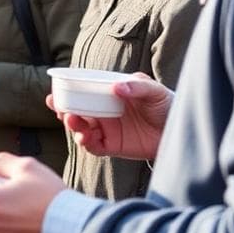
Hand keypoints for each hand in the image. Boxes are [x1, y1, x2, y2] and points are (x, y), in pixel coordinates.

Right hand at [51, 72, 170, 160]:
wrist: (178, 130)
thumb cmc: (167, 105)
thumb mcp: (154, 91)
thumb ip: (137, 86)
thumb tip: (117, 87)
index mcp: (109, 93)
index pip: (83, 91)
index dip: (67, 92)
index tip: (55, 93)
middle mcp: (104, 111)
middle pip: (77, 110)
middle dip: (64, 110)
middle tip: (60, 110)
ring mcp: (107, 128)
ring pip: (81, 128)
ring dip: (73, 126)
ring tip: (72, 121)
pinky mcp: (112, 146)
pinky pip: (93, 146)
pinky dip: (85, 142)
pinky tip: (84, 138)